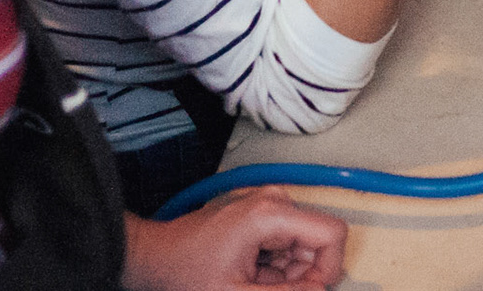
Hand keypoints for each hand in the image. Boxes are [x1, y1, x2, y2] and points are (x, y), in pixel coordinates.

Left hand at [121, 187, 346, 290]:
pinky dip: (273, 264)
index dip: (328, 269)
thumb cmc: (182, 270)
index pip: (331, 233)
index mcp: (271, 213)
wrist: (151, 257)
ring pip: (301, 244)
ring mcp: (266, 202)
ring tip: (250, 282)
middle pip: (316, 241)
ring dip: (284, 272)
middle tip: (266, 289)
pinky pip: (285, 240)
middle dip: (300, 274)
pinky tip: (248, 273)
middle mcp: (273, 200)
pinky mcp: (259, 210)